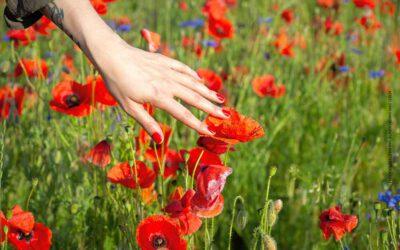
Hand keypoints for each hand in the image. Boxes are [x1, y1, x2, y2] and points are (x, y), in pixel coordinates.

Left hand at [96, 45, 229, 142]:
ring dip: (207, 91)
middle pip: (194, 98)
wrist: (111, 54)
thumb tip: (160, 138)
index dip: (198, 124)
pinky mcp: (164, 61)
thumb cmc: (117, 83)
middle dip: (211, 107)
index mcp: (159, 96)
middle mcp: (167, 83)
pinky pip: (183, 69)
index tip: (211, 131)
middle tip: (226, 115)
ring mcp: (167, 70)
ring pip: (192, 82)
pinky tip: (200, 81)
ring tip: (220, 98)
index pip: (183, 114)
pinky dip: (194, 75)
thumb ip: (147, 122)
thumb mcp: (129, 107)